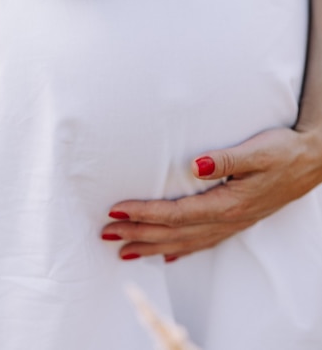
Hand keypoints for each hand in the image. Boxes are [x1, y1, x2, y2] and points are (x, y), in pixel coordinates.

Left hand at [101, 127, 321, 260]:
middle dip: (138, 234)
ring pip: (184, 242)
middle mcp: (226, 220)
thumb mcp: (258, 151)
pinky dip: (180, 250)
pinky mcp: (236, 221)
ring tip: (124, 250)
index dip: (144, 213)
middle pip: (173, 233)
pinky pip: (202, 243)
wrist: (311, 162)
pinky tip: (167, 256)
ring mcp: (232, 224)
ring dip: (152, 246)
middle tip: (106, 234)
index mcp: (227, 204)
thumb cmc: (283, 152)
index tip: (117, 210)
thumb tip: (193, 165)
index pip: (175, 213)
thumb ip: (225, 160)